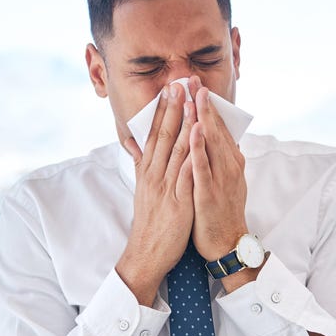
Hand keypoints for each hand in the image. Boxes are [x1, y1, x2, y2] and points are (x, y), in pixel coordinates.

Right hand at [116, 80, 197, 304]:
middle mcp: (155, 175)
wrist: (147, 254)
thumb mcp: (143, 190)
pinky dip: (192, 154)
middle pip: (163, 135)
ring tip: (190, 100)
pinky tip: (198, 138)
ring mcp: (166, 188)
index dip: (163, 110)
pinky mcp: (178, 202)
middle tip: (179, 82)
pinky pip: (186, 174)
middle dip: (173, 107)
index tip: (170, 88)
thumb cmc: (150, 223)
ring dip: (183, 123)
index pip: (155, 134)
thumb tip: (137, 146)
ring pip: (175, 150)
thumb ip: (142, 167)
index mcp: (148, 172)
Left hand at [190, 85, 249, 265]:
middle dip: (204, 103)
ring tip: (193, 96)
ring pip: (211, 143)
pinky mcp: (209, 193)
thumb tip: (210, 139)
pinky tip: (194, 131)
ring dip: (202, 118)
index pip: (219, 127)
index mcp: (230, 162)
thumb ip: (215, 159)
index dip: (207, 105)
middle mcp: (229, 166)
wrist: (226, 244)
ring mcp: (220, 179)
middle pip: (216, 129)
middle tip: (193, 79)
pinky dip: (199, 148)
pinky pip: (203, 167)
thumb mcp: (220, 180)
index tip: (197, 84)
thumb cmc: (219, 212)